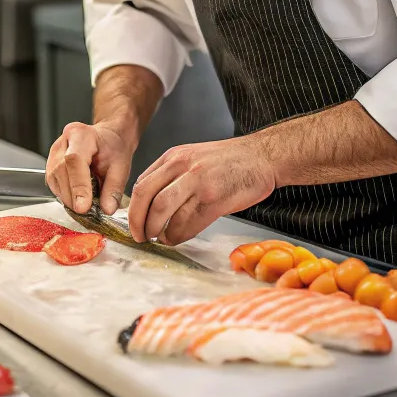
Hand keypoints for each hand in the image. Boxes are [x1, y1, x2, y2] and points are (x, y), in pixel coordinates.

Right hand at [45, 121, 134, 214]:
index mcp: (82, 135)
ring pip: (53, 179)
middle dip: (72, 196)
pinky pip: (52, 182)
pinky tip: (76, 197)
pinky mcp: (51, 163)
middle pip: (60, 171)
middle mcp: (64, 142)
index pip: (74, 160)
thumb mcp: (121, 167)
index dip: (78, 186)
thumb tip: (107, 208)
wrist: (107, 138)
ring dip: (67, 197)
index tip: (83, 207)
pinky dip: (64, 194)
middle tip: (87, 211)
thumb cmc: (113, 148)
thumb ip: (114, 188)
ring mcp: (54, 152)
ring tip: (84, 203)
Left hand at [127, 134, 276, 244]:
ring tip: (161, 239)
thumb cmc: (229, 161)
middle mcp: (182, 166)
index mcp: (174, 156)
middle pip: (146, 197)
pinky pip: (188, 223)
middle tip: (141, 237)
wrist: (262, 157)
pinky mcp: (214, 199)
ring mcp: (198, 181)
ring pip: (164, 212)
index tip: (135, 223)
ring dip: (158, 232)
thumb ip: (172, 175)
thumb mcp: (193, 157)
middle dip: (138, 222)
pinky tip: (178, 238)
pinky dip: (179, 236)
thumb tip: (151, 204)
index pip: (141, 184)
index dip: (134, 209)